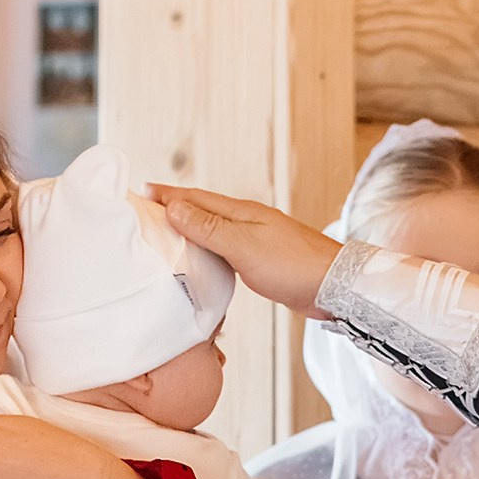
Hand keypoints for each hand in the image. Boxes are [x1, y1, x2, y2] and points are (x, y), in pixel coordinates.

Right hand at [148, 185, 340, 317]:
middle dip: (175, 206)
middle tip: (148, 207)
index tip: (143, 191)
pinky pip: (226, 247)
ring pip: (215, 228)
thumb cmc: (293, 266)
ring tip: (169, 230)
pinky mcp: (264, 259)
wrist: (335, 287)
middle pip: (203, 209)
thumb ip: (209, 228)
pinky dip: (208, 247)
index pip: (196, 198)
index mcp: (241, 212)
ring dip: (191, 226)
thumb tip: (175, 208)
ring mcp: (257, 239)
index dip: (168, 195)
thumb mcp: (244, 247)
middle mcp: (248, 220)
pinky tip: (204, 256)